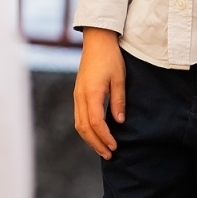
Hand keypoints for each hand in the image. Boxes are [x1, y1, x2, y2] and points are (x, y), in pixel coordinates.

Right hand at [73, 28, 124, 158]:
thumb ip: (118, 101)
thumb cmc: (110, 58)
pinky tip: (96, 134)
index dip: (105, 137)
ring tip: (102, 148)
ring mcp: (77, 95)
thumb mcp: (119, 79)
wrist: (96, 42)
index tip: (115, 147)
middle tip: (109, 155)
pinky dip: (86, 129)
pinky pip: (78, 116)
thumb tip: (119, 121)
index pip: (96, 122)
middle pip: (84, 127)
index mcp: (90, 93)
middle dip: (96, 143)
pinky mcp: (78, 93)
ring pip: (78, 123)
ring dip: (89, 138)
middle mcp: (80, 96)